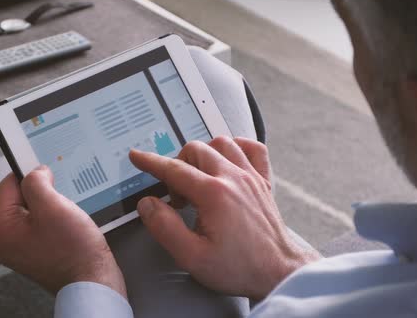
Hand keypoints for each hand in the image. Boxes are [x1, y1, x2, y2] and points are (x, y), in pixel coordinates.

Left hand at [0, 166, 126, 297]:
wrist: (93, 282)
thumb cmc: (74, 250)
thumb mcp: (52, 206)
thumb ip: (37, 183)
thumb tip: (35, 172)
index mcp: (3, 229)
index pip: (7, 186)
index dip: (29, 175)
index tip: (47, 175)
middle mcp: (8, 241)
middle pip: (19, 199)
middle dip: (41, 193)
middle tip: (60, 199)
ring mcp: (24, 249)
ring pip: (33, 212)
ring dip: (51, 206)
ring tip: (67, 215)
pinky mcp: (40, 253)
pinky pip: (43, 226)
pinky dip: (56, 220)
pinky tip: (69, 225)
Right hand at [129, 136, 320, 299]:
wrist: (279, 273)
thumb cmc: (240, 267)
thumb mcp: (192, 256)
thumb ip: (165, 227)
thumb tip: (148, 204)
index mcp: (214, 194)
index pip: (173, 169)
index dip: (150, 162)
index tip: (137, 157)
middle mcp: (233, 178)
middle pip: (196, 150)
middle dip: (177, 166)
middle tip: (176, 195)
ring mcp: (251, 177)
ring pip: (221, 143)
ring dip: (203, 155)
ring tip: (198, 179)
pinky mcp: (264, 182)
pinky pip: (253, 148)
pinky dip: (237, 147)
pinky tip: (227, 162)